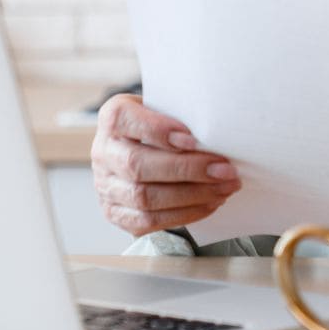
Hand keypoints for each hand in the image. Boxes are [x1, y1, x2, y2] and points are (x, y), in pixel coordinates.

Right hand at [90, 93, 240, 236]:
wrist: (145, 149)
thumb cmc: (163, 127)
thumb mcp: (167, 109)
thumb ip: (182, 115)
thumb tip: (218, 133)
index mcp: (112, 119)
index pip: (123, 120)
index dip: (157, 130)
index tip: (193, 140)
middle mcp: (104, 152)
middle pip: (137, 165)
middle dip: (188, 169)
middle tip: (225, 170)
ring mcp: (106, 185)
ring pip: (144, 197)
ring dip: (192, 195)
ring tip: (224, 188)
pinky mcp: (115, 212)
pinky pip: (148, 220)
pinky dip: (184, 214)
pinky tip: (209, 203)